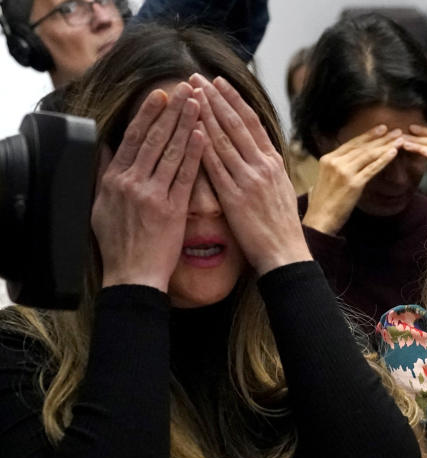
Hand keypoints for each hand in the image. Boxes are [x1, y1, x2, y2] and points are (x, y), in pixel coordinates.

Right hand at [93, 82, 203, 290]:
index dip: (148, 114)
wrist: (132, 275)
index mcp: (114, 179)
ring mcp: (152, 195)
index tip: (160, 94)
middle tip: (185, 87)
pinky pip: (185, 175)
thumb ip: (102, 173)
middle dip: (171, 110)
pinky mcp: (172, 209)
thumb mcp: (100, 205)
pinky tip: (202, 135)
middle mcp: (132, 182)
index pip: (133, 138)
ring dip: (185, 124)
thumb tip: (103, 147)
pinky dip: (193, 154)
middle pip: (154, 138)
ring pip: (171, 152)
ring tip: (198, 103)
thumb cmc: (119, 243)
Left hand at [191, 74, 311, 274]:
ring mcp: (249, 180)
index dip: (234, 100)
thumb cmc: (281, 228)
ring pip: (223, 139)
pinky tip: (188, 130)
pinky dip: (201, 145)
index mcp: (274, 163)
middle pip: (236, 124)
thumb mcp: (280, 191)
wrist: (285, 254)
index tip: (218, 83)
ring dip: (204, 114)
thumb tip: (255, 154)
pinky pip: (215, 166)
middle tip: (196, 78)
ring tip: (189, 95)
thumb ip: (266, 170)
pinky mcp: (235, 196)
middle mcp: (263, 166)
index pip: (252, 123)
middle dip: (215, 98)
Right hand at [304, 125, 404, 234]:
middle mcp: (335, 162)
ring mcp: (345, 172)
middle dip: (381, 138)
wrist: (320, 220)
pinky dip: (384, 160)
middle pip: (362, 147)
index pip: (351, 143)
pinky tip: (394, 153)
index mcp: (327, 159)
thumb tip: (336, 164)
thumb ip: (331, 169)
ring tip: (399, 139)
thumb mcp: (321, 179)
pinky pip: (372, 169)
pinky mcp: (354, 184)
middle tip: (395, 130)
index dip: (367, 135)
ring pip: (369, 155)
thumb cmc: (321, 204)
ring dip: (386, 146)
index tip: (380, 129)